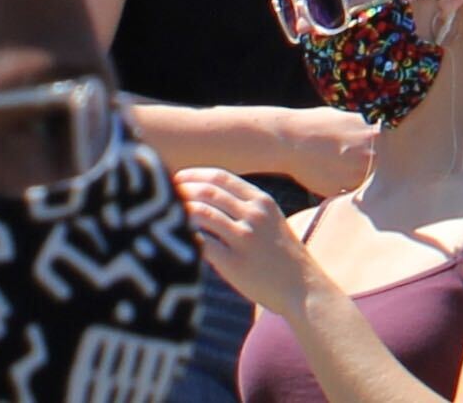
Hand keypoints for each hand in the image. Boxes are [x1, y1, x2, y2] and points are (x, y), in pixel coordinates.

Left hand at [174, 169, 313, 311]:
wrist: (303, 287)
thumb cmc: (282, 258)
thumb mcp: (271, 223)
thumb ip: (245, 209)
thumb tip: (209, 200)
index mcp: (262, 201)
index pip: (221, 176)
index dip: (193, 175)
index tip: (174, 178)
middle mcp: (254, 214)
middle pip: (208, 191)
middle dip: (180, 190)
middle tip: (160, 196)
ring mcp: (245, 237)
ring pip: (203, 213)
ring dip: (179, 211)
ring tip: (161, 217)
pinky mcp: (235, 262)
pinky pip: (203, 244)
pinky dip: (185, 238)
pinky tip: (172, 240)